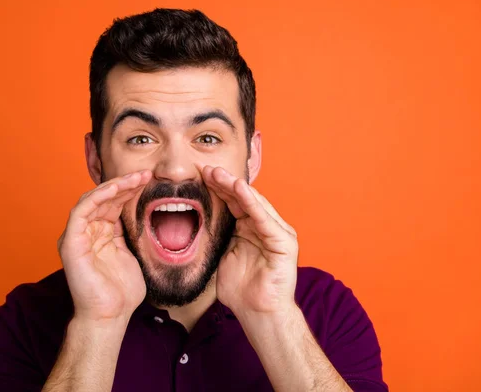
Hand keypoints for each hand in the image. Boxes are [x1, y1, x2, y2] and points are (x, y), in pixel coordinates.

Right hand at [57, 170, 151, 322]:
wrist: (109, 316)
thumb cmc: (121, 292)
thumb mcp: (132, 255)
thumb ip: (130, 234)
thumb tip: (141, 216)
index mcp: (100, 234)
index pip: (113, 204)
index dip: (130, 190)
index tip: (149, 180)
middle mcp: (86, 231)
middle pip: (104, 198)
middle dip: (125, 184)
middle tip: (146, 174)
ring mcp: (76, 236)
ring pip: (92, 199)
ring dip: (114, 186)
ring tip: (136, 178)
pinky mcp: (71, 241)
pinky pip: (82, 211)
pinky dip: (98, 197)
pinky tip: (117, 189)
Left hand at [201, 166, 298, 315]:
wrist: (258, 313)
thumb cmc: (241, 289)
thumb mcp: (222, 255)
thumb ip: (218, 236)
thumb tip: (196, 221)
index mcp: (250, 228)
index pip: (233, 202)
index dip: (216, 188)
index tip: (198, 176)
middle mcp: (265, 226)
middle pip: (242, 198)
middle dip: (223, 182)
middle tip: (205, 168)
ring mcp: (276, 232)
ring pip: (253, 204)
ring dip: (235, 187)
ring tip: (218, 174)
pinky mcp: (284, 242)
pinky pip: (264, 219)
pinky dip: (252, 203)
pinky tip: (240, 189)